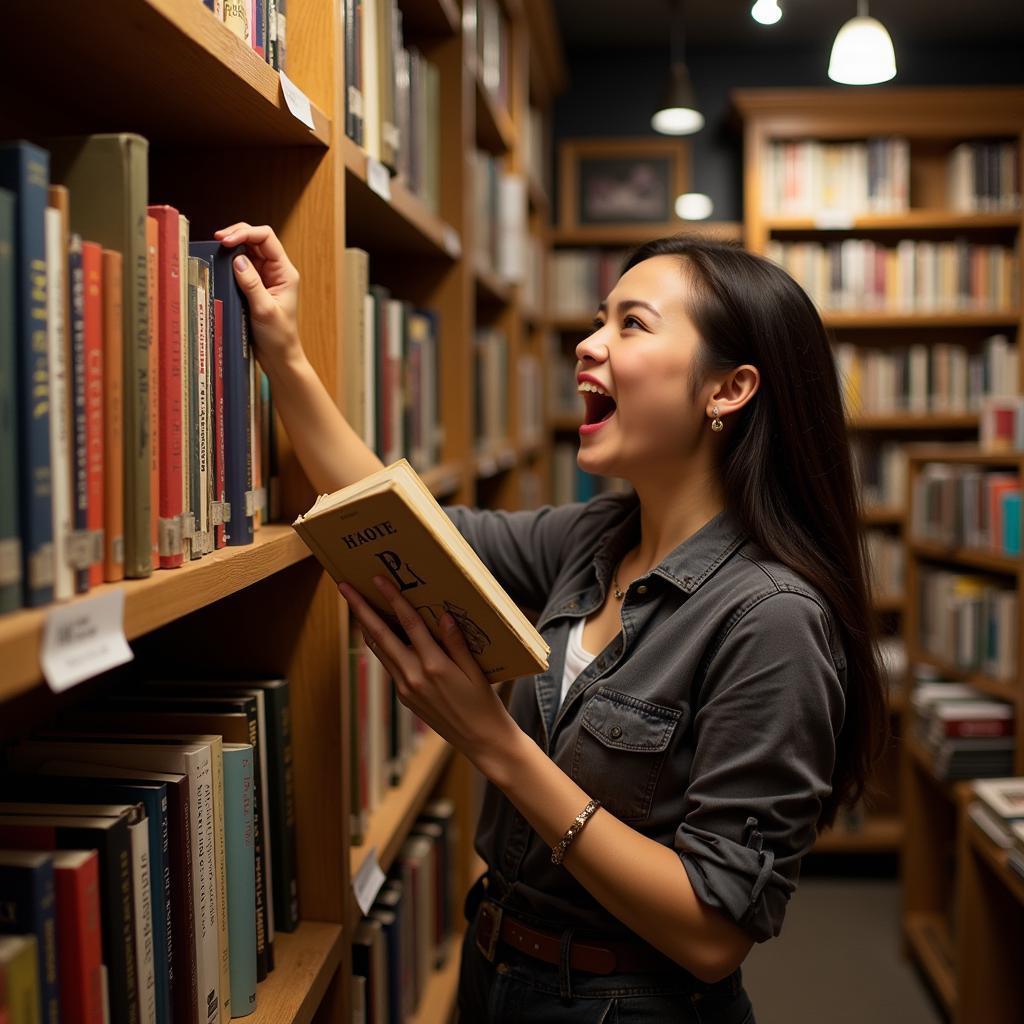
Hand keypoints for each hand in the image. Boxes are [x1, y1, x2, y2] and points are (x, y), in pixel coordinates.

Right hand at [214, 222, 301, 369]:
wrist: (279, 356)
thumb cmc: (278, 337)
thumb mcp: (264, 310)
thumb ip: (252, 284)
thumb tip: (238, 259)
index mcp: (284, 272)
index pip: (266, 238)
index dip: (245, 233)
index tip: (226, 241)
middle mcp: (275, 270)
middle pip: (255, 239)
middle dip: (236, 235)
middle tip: (216, 241)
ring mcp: (264, 277)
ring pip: (246, 250)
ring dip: (231, 247)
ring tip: (216, 250)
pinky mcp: (253, 285)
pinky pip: (240, 266)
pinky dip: (229, 261)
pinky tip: (219, 264)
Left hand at [339, 576, 523, 777]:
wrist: (480, 740)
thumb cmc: (484, 703)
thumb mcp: (475, 669)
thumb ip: (457, 642)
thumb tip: (443, 615)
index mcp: (434, 666)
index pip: (409, 624)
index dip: (393, 599)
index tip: (379, 580)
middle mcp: (414, 676)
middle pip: (381, 635)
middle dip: (362, 609)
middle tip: (345, 588)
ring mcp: (406, 689)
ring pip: (379, 651)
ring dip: (365, 626)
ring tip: (354, 606)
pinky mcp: (405, 697)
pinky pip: (388, 665)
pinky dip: (379, 646)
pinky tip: (376, 633)